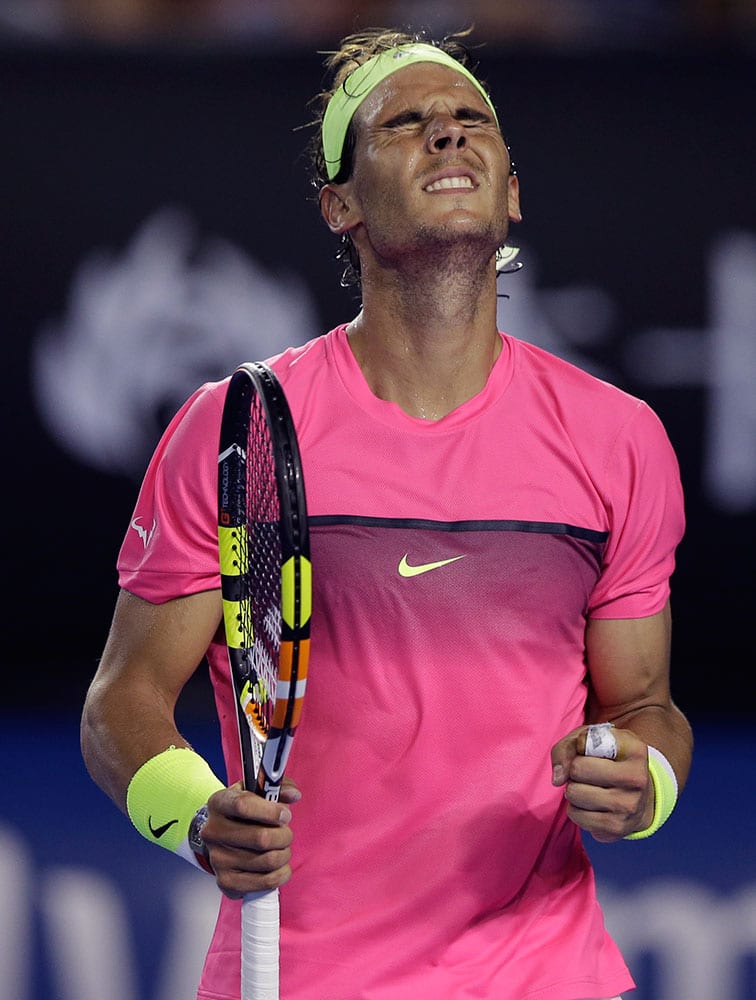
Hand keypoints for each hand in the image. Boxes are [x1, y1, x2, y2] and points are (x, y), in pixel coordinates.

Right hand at [201, 778, 301, 897]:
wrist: (222, 837)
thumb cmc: (244, 812)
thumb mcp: (256, 790)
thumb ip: (277, 786)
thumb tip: (294, 794)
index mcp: (218, 803)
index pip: (243, 805)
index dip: (271, 811)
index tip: (285, 814)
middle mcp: (213, 831)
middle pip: (261, 838)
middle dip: (284, 835)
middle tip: (286, 833)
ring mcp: (217, 859)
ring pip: (268, 860)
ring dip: (284, 854)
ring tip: (282, 848)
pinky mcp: (226, 881)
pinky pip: (266, 881)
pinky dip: (281, 874)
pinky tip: (279, 865)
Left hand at [551, 725, 652, 841]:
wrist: (640, 798)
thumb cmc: (611, 762)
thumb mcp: (594, 740)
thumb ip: (569, 746)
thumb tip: (557, 778)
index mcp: (635, 750)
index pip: (585, 743)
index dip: (579, 747)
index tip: (590, 751)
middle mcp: (637, 779)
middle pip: (577, 769)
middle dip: (574, 770)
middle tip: (588, 773)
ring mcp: (629, 806)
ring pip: (573, 793)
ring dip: (574, 790)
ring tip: (590, 788)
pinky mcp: (617, 828)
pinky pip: (576, 815)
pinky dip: (576, 809)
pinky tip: (592, 805)